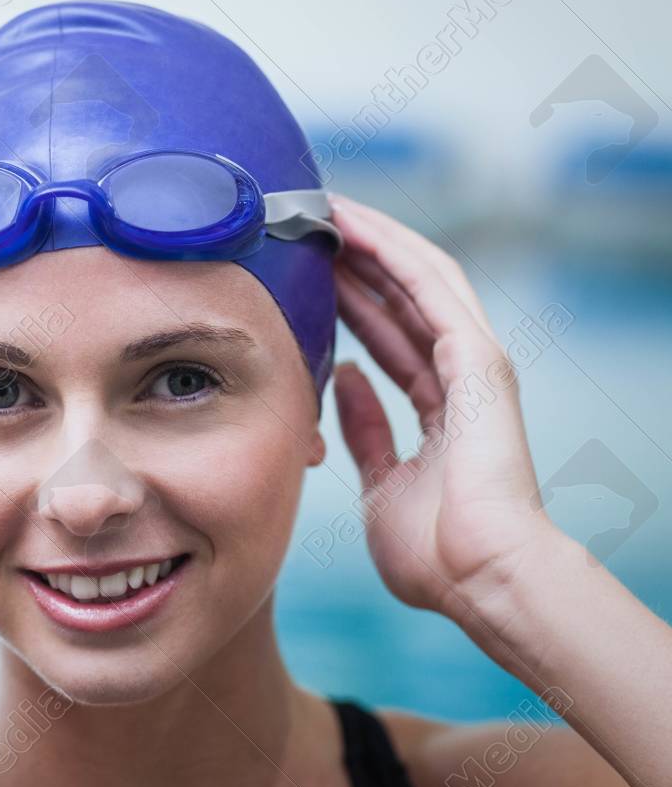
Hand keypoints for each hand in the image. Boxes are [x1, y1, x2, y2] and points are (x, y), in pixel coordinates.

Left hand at [328, 194, 559, 620]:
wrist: (479, 577)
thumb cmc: (436, 555)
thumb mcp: (381, 484)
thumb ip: (366, 431)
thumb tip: (343, 381)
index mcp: (442, 409)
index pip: (390, 338)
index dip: (351, 301)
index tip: (309, 274)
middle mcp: (460, 378)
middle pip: (401, 300)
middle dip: (356, 261)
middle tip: (307, 226)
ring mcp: (474, 365)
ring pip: (417, 280)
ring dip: (371, 241)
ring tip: (324, 209)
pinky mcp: (478, 359)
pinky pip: (430, 288)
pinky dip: (392, 252)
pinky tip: (355, 225)